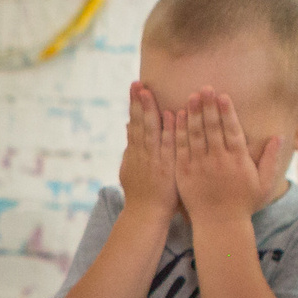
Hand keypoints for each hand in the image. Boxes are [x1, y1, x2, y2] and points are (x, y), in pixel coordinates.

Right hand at [119, 82, 178, 218]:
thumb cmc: (141, 194)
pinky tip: (170, 114)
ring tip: (148, 92)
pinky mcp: (167, 167)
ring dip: (150, 110)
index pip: (134, 123)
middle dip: (138, 102)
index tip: (135, 86)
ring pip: (151, 131)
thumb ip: (130, 147)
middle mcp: (142, 153)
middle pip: (140, 123)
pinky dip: (168, 129)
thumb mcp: (129, 168)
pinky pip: (168, 145)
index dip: (134, 104)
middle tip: (138, 82)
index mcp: (134, 152)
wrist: (147, 215)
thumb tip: (127, 126)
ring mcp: (154, 160)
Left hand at [174, 91, 268, 224]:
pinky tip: (177, 116)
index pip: (232, 131)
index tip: (223, 96)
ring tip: (192, 96)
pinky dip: (179, 131)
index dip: (226, 112)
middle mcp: (218, 161)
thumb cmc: (244, 204)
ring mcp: (199, 166)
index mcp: (237, 161)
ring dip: (193, 114)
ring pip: (195, 135)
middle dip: (208, 106)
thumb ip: (271, 159)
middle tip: (205, 87)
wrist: (219, 225)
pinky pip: (180, 148)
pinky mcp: (184, 172)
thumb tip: (280, 136)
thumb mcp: (264, 183)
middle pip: (212, 128)